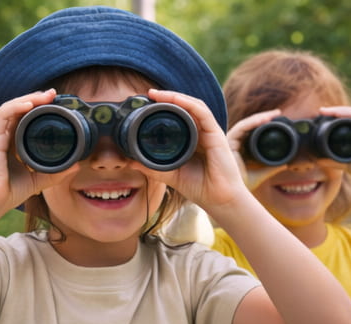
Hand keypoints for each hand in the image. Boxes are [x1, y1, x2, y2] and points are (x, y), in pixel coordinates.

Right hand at [0, 90, 81, 215]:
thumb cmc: (9, 192)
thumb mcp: (39, 180)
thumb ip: (56, 172)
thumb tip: (77, 166)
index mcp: (9, 142)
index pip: (23, 118)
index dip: (37, 108)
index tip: (54, 103)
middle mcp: (0, 135)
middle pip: (17, 109)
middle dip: (35, 98)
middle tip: (53, 93)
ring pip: (10, 108)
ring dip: (28, 99)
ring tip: (45, 96)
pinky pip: (2, 116)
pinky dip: (15, 107)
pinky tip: (29, 104)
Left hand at [139, 88, 252, 210]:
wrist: (220, 201)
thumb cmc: (200, 189)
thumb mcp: (170, 175)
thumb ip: (152, 167)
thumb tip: (129, 161)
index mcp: (192, 140)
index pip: (178, 116)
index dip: (162, 107)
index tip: (144, 103)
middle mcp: (202, 133)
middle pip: (185, 107)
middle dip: (166, 98)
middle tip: (147, 94)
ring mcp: (210, 132)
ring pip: (193, 105)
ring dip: (174, 97)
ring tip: (156, 95)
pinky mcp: (217, 134)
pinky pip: (202, 112)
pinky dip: (188, 103)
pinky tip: (174, 99)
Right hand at [224, 108, 291, 191]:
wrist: (231, 193)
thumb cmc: (244, 185)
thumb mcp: (262, 173)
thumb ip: (272, 168)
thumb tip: (286, 164)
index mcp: (242, 146)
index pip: (254, 130)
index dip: (265, 123)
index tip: (279, 119)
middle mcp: (235, 141)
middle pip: (250, 124)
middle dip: (264, 117)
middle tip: (278, 113)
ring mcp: (230, 140)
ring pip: (246, 124)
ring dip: (259, 117)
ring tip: (273, 115)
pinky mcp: (227, 141)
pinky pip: (241, 128)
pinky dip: (251, 123)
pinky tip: (262, 120)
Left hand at [318, 104, 350, 198]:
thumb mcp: (345, 163)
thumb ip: (333, 160)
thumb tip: (318, 160)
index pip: (346, 120)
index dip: (333, 117)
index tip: (320, 117)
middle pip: (348, 114)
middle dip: (334, 111)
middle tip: (321, 111)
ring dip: (338, 110)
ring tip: (326, 111)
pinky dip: (347, 113)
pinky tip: (337, 113)